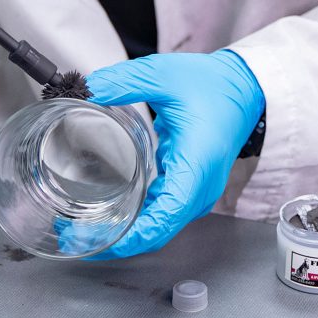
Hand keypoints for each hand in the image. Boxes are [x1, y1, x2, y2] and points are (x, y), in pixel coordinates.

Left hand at [84, 50, 264, 257]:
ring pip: (158, 227)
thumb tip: (87, 89)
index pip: (165, 217)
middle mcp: (198, 188)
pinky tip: (106, 214)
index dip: (132, 236)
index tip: (100, 240)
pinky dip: (135, 221)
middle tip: (73, 235)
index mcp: (196, 166)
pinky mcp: (189, 189)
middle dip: (116, 241)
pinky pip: (161, 215)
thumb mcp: (164, 76)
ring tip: (80, 228)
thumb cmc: (213, 86)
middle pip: (157, 232)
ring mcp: (195, 193)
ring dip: (123, 234)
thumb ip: (123, 82)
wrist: (244, 91)